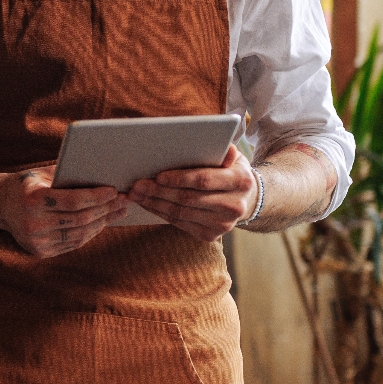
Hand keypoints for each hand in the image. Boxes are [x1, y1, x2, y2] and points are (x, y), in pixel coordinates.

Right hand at [0, 168, 125, 257]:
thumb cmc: (27, 184)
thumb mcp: (43, 174)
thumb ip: (68, 174)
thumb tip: (103, 172)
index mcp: (33, 199)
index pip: (73, 201)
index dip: (97, 197)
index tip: (114, 191)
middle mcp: (33, 223)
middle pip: (80, 219)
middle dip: (105, 210)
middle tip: (123, 201)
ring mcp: (36, 241)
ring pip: (79, 234)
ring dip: (102, 223)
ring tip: (116, 212)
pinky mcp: (40, 252)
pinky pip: (72, 243)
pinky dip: (89, 233)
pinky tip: (101, 223)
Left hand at [126, 145, 258, 241]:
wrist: (245, 199)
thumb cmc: (230, 171)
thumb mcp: (233, 156)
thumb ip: (226, 150)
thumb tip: (226, 147)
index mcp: (240, 181)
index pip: (204, 180)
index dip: (179, 179)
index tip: (158, 176)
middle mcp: (234, 206)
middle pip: (188, 199)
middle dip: (159, 192)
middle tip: (137, 185)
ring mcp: (223, 224)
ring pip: (181, 213)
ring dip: (154, 203)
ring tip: (136, 194)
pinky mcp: (210, 235)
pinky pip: (180, 224)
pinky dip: (160, 213)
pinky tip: (148, 204)